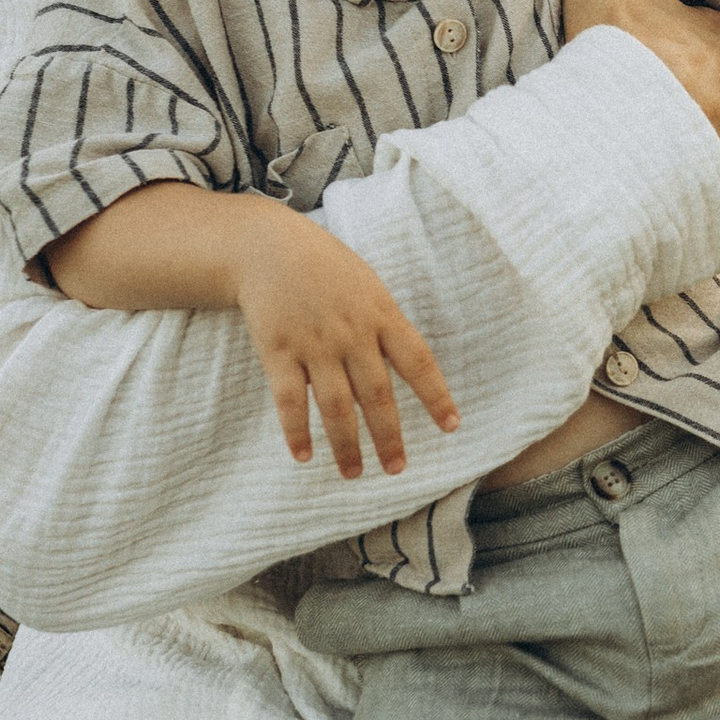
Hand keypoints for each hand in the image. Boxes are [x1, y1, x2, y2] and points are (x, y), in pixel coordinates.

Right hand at [230, 206, 456, 477]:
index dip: (436, 395)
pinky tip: (303, 456)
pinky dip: (297, 429)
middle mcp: (351, 333)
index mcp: (381, 314)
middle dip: (388, 436)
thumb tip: (407, 368)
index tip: (451, 426)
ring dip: (346, 444)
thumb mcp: (368, 287)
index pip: (417, 361)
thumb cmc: (326, 269)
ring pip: (335, 405)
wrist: (268, 246)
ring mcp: (314, 343)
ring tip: (354, 474)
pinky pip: (289, 399)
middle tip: (397, 469)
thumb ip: (386, 326)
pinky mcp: (277, 350)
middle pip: (376, 394)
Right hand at [539, 0, 719, 205]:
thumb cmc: (605, 65)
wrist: (618, 153)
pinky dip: (712, 191)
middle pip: (715, 93)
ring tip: (653, 165)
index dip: (664, 54)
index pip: (698, 40)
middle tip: (638, 124)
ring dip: (698, 151)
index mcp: (715, 36)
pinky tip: (677, 195)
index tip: (634, 72)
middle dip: (686, 106)